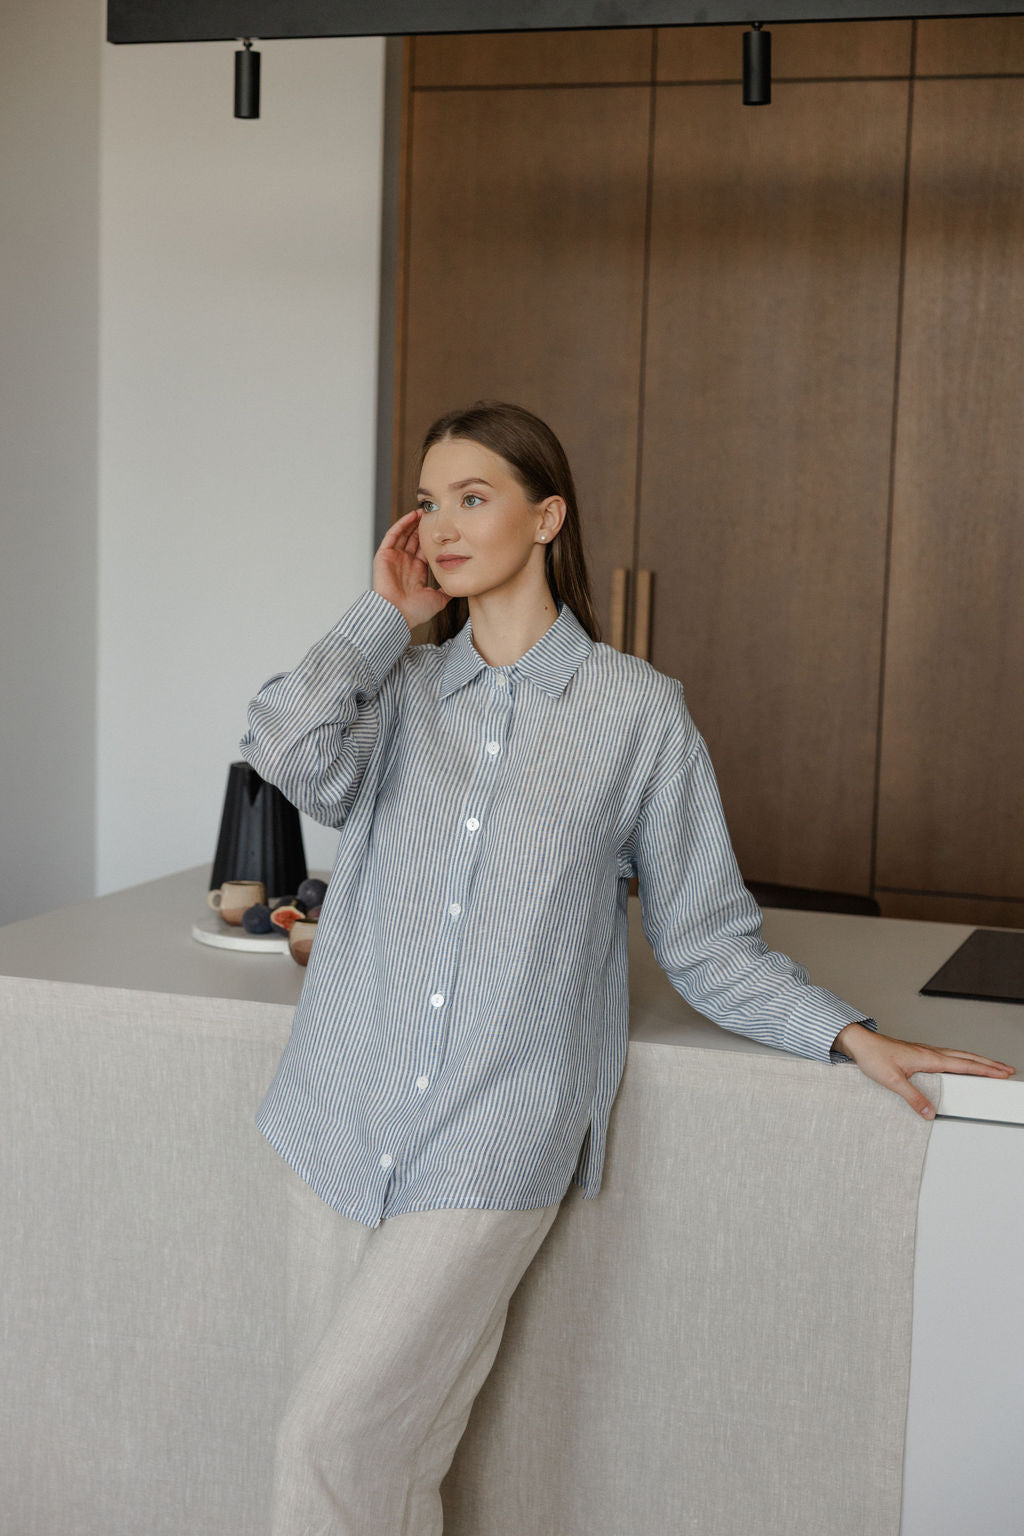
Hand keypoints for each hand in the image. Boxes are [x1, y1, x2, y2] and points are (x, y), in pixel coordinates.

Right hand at [373, 508, 451, 630]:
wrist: (397, 615)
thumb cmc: (414, 611)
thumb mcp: (437, 600)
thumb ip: (447, 591)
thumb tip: (460, 587)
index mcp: (416, 572)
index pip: (425, 550)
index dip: (433, 539)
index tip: (443, 529)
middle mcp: (405, 563)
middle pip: (414, 540)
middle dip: (423, 527)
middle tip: (434, 515)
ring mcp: (394, 558)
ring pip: (404, 534)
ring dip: (413, 522)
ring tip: (424, 511)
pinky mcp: (384, 555)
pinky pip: (393, 535)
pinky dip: (402, 524)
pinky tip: (412, 516)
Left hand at [833, 1022, 1015, 1118]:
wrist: (860, 1043)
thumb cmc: (874, 1057)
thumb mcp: (893, 1081)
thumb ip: (913, 1098)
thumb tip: (930, 1113)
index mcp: (929, 1058)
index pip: (964, 1065)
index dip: (985, 1070)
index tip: (1002, 1073)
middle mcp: (930, 1052)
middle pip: (967, 1057)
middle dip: (988, 1064)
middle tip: (1006, 1069)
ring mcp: (925, 1051)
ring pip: (958, 1055)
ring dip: (977, 1060)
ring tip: (990, 1067)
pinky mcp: (919, 1052)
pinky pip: (948, 1055)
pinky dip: (962, 1059)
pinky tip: (960, 1064)